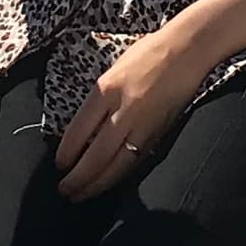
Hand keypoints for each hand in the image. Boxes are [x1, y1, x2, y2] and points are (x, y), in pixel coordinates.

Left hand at [56, 23, 210, 200]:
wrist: (187, 51)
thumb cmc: (147, 54)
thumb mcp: (112, 71)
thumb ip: (98, 101)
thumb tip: (82, 133)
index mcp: (106, 90)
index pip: (79, 131)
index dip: (67, 153)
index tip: (59, 165)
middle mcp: (123, 110)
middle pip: (96, 155)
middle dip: (78, 178)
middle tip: (65, 190)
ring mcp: (143, 125)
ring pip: (117, 165)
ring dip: (96, 184)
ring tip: (81, 195)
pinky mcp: (159, 134)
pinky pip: (134, 161)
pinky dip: (118, 176)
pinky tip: (108, 183)